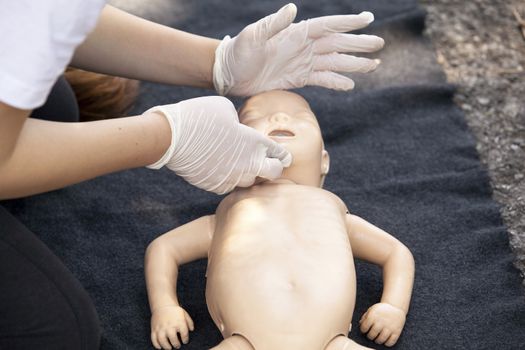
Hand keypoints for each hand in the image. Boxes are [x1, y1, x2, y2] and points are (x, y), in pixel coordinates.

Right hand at [144, 96, 291, 193]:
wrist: (170, 137)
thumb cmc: (198, 116)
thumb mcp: (225, 109)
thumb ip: (239, 124)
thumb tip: (238, 131)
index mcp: (255, 142)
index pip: (280, 154)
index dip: (282, 155)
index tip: (282, 157)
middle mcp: (248, 164)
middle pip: (272, 174)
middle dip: (272, 169)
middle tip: (265, 164)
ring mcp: (232, 178)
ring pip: (249, 181)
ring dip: (247, 174)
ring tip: (237, 162)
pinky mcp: (216, 186)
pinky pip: (229, 185)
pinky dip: (228, 178)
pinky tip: (219, 167)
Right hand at [151, 305, 194, 348]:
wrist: (163, 305)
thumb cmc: (175, 311)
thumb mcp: (184, 314)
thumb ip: (189, 322)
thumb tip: (192, 330)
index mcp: (179, 322)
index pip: (184, 334)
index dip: (185, 339)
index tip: (185, 341)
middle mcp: (170, 325)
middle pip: (173, 339)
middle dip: (176, 344)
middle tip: (177, 346)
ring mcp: (161, 328)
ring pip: (162, 341)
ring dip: (166, 346)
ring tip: (169, 348)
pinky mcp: (154, 329)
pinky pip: (154, 339)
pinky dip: (156, 345)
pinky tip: (160, 347)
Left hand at [213, 3, 383, 95]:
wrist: (230, 74)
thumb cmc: (239, 51)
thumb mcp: (253, 35)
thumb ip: (274, 24)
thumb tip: (293, 9)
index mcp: (297, 33)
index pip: (327, 26)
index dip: (347, 23)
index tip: (367, 18)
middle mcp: (304, 46)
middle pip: (337, 44)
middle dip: (358, 44)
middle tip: (379, 44)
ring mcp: (303, 63)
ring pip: (334, 62)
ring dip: (354, 63)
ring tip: (374, 65)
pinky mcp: (299, 79)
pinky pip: (322, 80)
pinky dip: (336, 82)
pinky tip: (351, 85)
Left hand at [359, 303, 405, 346]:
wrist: (395, 307)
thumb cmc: (381, 310)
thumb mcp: (372, 309)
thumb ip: (365, 317)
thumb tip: (360, 325)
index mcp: (373, 315)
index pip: (364, 328)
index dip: (363, 330)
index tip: (365, 330)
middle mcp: (381, 321)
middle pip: (372, 335)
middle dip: (370, 336)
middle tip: (371, 335)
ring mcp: (389, 327)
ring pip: (381, 340)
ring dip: (377, 341)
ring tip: (377, 338)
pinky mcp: (397, 331)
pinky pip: (390, 342)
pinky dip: (387, 343)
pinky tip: (385, 340)